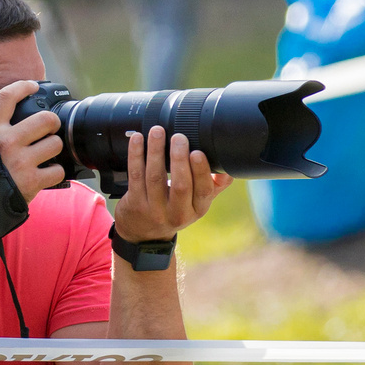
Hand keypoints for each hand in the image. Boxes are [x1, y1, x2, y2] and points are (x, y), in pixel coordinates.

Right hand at [0, 80, 65, 205]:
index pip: (7, 97)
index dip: (23, 86)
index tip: (32, 86)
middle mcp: (7, 142)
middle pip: (45, 119)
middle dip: (51, 123)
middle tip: (48, 130)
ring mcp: (21, 162)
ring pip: (55, 143)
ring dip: (54, 149)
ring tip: (46, 155)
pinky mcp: (32, 182)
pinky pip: (58, 170)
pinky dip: (55, 173)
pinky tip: (46, 175)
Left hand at [106, 126, 228, 244]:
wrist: (145, 233)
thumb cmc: (175, 209)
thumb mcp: (197, 203)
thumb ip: (214, 184)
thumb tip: (230, 165)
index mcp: (197, 209)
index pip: (203, 191)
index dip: (200, 172)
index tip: (197, 152)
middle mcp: (177, 213)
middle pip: (180, 185)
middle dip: (179, 158)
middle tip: (178, 137)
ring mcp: (154, 210)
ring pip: (155, 177)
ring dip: (156, 151)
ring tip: (157, 131)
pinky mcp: (135, 203)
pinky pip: (135, 175)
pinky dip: (136, 155)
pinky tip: (138, 139)